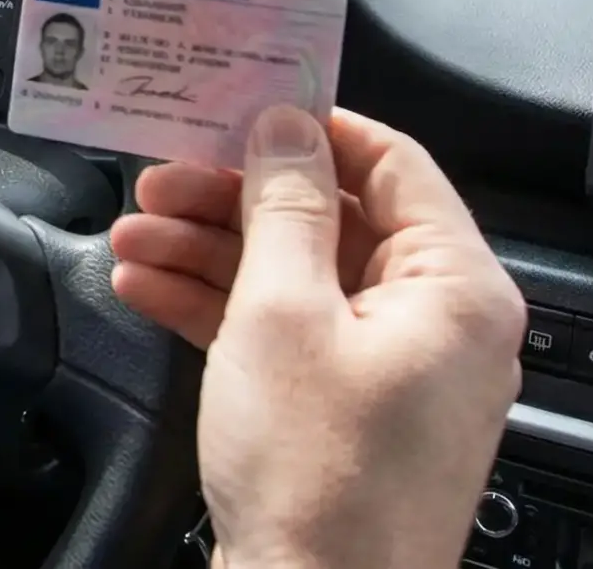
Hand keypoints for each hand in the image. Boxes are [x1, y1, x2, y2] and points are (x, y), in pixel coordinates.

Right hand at [107, 107, 524, 568]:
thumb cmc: (319, 484)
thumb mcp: (283, 314)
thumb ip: (284, 206)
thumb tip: (287, 128)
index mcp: (457, 289)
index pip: (393, 162)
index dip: (310, 128)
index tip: (239, 108)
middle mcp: (440, 326)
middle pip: (334, 219)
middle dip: (236, 196)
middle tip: (161, 177)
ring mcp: (395, 374)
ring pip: (300, 276)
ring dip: (212, 249)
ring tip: (135, 234)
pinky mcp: (350, 415)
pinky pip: (290, 333)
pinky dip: (224, 308)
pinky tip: (151, 288)